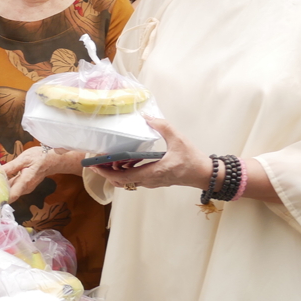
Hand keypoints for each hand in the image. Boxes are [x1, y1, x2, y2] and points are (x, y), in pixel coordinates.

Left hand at [2, 146, 83, 201]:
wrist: (53, 160)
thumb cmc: (40, 157)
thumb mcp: (24, 159)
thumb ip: (10, 167)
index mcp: (25, 183)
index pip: (11, 196)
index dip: (0, 199)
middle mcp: (25, 188)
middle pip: (9, 195)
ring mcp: (25, 188)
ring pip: (10, 191)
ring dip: (0, 189)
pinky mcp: (25, 185)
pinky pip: (13, 187)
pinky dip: (5, 185)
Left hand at [88, 117, 207, 190]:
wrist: (205, 174)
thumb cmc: (193, 159)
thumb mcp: (178, 140)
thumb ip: (162, 126)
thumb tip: (147, 117)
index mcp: (153, 172)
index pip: (123, 177)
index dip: (107, 173)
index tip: (95, 166)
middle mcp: (150, 180)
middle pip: (122, 181)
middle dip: (107, 172)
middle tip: (96, 162)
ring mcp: (152, 182)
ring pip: (128, 182)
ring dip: (116, 172)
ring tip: (109, 159)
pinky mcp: (155, 181)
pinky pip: (136, 179)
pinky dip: (126, 172)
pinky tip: (126, 160)